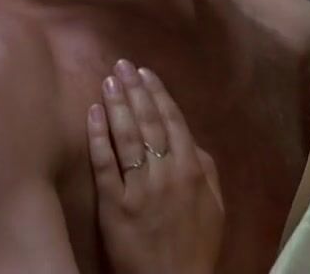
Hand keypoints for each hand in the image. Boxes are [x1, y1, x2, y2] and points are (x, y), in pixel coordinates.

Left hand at [88, 60, 223, 273]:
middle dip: (135, 90)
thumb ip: (206, 170)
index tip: (146, 73)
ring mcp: (139, 187)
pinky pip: (105, 164)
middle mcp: (166, 172)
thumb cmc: (197, 245)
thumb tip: (192, 142)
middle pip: (148, 122)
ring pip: (126, 136)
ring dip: (117, 104)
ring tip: (108, 80)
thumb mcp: (215, 206)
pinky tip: (93, 114)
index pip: (173, 121)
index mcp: (192, 169)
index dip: (158, 94)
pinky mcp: (114, 205)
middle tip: (122, 65)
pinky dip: (98, 137)